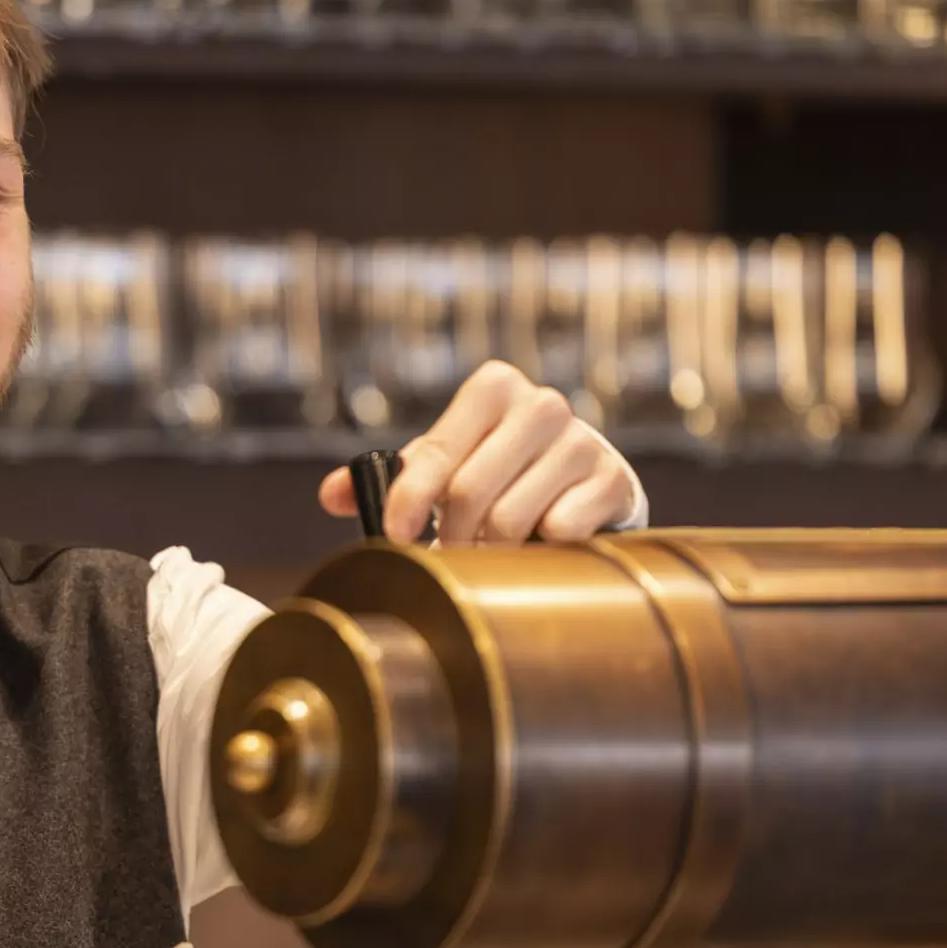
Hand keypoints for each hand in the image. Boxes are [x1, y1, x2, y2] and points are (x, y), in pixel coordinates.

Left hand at [316, 360, 643, 543]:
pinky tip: (538, 547)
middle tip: (448, 560)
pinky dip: (540, 550)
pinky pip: (561, 532)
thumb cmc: (500, 469)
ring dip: (492, 552)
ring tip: (489, 557)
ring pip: (514, 519)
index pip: (437, 451)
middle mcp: (541, 404)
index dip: (410, 500)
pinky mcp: (614, 480)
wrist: (584, 479)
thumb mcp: (446, 462)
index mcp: (493, 387)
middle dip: (451, 538)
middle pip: (471, 493)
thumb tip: (332, 496)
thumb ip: (390, 476)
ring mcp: (583, 441)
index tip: (396, 537)